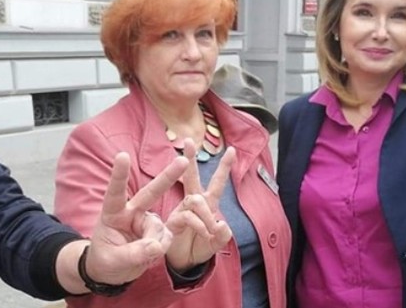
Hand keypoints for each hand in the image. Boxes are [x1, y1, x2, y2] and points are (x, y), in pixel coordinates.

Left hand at [83, 152, 188, 284]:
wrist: (112, 271)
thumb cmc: (105, 260)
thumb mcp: (113, 260)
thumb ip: (133, 253)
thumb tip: (156, 246)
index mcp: (113, 212)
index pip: (116, 192)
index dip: (119, 175)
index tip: (122, 156)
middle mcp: (132, 212)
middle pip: (151, 192)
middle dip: (168, 176)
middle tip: (183, 160)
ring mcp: (147, 221)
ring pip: (159, 228)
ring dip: (154, 243)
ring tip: (142, 256)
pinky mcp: (159, 231)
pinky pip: (167, 237)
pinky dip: (161, 248)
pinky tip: (151, 254)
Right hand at [164, 139, 234, 272]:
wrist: (184, 264)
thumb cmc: (199, 248)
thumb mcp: (216, 244)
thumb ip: (223, 236)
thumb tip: (223, 225)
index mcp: (207, 204)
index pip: (217, 183)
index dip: (224, 167)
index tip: (232, 150)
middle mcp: (194, 203)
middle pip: (192, 177)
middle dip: (190, 159)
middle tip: (188, 141)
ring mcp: (182, 210)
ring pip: (195, 200)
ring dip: (207, 215)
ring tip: (211, 231)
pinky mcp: (174, 221)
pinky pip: (188, 216)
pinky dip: (199, 225)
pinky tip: (203, 233)